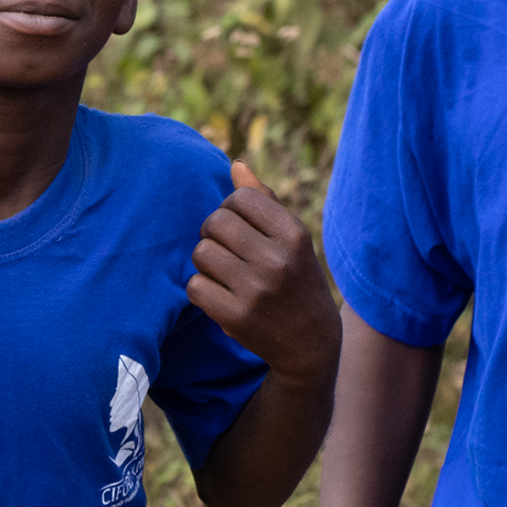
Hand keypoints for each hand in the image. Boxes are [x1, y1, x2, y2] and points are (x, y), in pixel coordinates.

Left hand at [189, 161, 339, 385]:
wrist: (311, 342)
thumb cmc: (297, 279)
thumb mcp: (293, 240)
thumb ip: (265, 201)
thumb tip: (235, 164)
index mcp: (295, 234)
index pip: (240, 198)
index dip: (230, 209)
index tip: (238, 226)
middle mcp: (278, 259)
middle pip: (215, 223)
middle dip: (212, 233)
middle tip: (225, 249)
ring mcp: (257, 289)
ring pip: (201, 253)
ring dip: (206, 262)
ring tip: (225, 272)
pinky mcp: (236, 316)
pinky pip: (194, 285)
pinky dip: (201, 289)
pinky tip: (221, 295)